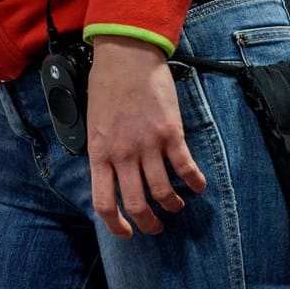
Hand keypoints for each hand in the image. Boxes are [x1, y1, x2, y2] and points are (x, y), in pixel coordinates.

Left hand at [84, 35, 206, 238]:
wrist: (125, 55)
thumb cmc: (105, 85)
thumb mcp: (92, 122)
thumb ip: (102, 149)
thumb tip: (110, 174)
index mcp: (98, 152)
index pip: (103, 202)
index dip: (115, 225)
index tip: (126, 232)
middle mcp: (123, 154)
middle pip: (137, 204)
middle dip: (149, 223)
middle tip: (156, 226)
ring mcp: (147, 145)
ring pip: (163, 192)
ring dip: (172, 205)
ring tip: (176, 205)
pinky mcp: (170, 134)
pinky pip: (186, 168)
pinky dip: (195, 183)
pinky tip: (197, 185)